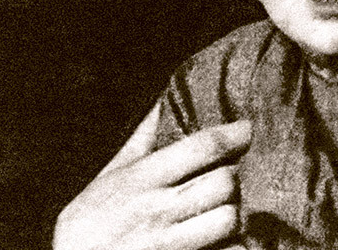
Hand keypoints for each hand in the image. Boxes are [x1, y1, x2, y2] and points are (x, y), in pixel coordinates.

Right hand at [53, 103, 251, 249]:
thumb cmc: (89, 226)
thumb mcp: (107, 179)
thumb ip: (139, 142)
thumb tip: (163, 102)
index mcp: (140, 180)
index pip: (201, 147)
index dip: (233, 134)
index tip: (248, 129)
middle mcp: (156, 210)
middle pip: (224, 182)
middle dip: (233, 179)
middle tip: (231, 179)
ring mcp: (167, 244)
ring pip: (228, 219)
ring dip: (233, 214)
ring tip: (226, 210)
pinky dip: (233, 247)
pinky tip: (225, 242)